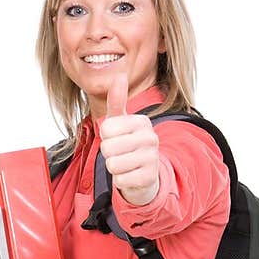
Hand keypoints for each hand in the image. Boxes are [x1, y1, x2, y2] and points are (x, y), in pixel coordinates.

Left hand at [98, 72, 159, 203]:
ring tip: (124, 165)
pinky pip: (120, 180)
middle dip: (108, 154)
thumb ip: (117, 101)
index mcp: (142, 122)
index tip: (116, 138)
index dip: (105, 136)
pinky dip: (121, 181)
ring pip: (113, 165)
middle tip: (120, 154)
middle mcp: (150, 138)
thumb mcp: (121, 122)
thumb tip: (119, 76)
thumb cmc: (128, 144)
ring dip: (114, 169)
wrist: (146, 174)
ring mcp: (152, 158)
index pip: (106, 128)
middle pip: (108, 147)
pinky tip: (130, 176)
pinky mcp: (149, 178)